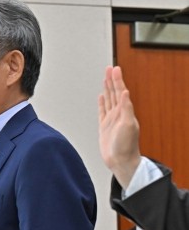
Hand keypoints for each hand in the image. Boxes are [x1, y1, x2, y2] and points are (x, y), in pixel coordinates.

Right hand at [98, 65, 141, 188]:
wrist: (119, 161)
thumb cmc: (126, 146)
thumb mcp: (128, 125)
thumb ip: (126, 108)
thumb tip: (125, 92)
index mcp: (125, 112)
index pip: (120, 91)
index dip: (117, 80)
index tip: (114, 69)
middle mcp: (118, 114)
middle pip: (114, 93)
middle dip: (112, 80)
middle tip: (109, 69)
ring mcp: (111, 119)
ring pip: (108, 100)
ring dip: (107, 88)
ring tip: (105, 78)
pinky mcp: (104, 126)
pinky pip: (102, 111)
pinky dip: (102, 103)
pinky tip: (101, 97)